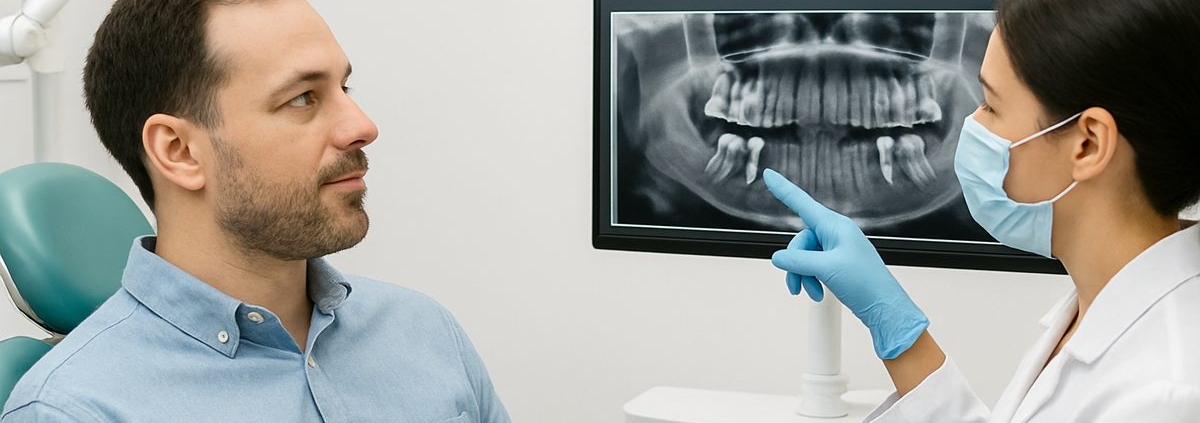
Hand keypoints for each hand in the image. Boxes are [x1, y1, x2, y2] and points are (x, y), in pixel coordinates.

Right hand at [763, 168, 928, 359]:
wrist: (884, 307)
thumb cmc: (866, 283)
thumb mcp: (826, 269)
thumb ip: (797, 261)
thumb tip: (777, 258)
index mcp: (835, 226)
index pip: (801, 202)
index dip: (782, 188)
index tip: (768, 174)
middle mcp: (835, 233)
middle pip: (799, 240)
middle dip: (795, 264)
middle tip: (799, 284)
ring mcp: (836, 248)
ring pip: (804, 256)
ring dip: (802, 275)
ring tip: (808, 292)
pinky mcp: (837, 263)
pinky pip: (812, 266)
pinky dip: (810, 280)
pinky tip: (816, 293)